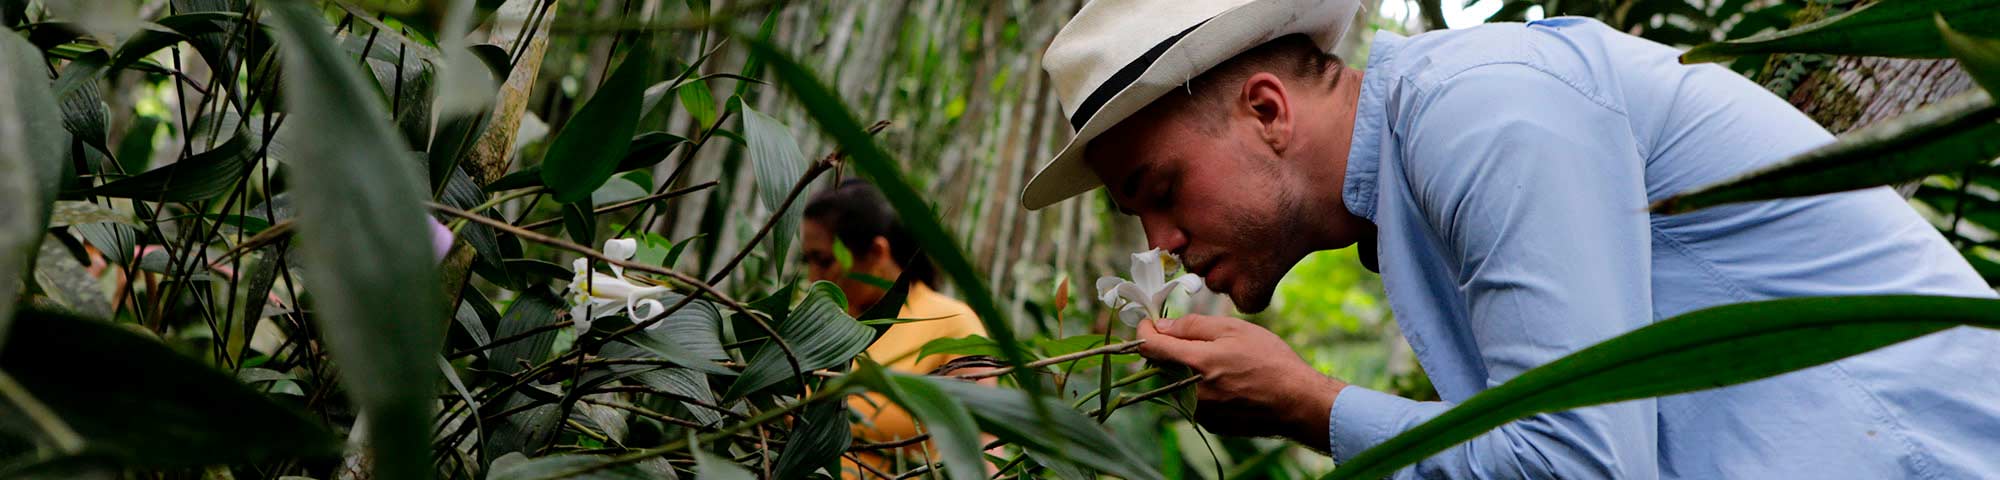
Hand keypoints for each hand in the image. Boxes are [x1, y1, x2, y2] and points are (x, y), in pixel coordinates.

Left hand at [1136, 314, 1345, 449]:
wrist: (1297, 402)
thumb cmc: (1270, 360)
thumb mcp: (1233, 329)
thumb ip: (1192, 326)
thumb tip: (1162, 326)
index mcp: (1195, 363)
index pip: (1150, 346)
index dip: (1144, 330)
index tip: (1149, 322)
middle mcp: (1191, 392)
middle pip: (1159, 367)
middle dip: (1166, 350)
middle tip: (1187, 338)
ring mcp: (1199, 412)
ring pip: (1174, 385)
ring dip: (1183, 371)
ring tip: (1216, 362)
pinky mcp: (1209, 424)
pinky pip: (1191, 401)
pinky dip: (1198, 389)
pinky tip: (1225, 382)